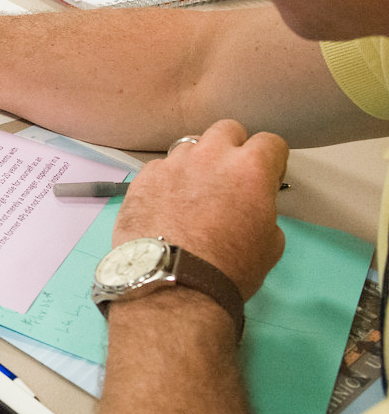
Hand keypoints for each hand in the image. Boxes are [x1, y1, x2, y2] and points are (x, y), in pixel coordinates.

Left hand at [113, 119, 288, 298]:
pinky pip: (159, 168)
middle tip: (229, 176)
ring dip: (195, 162)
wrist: (173, 283)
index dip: (271, 161)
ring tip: (192, 191)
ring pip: (188, 147)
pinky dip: (166, 180)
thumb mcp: (271, 242)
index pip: (270, 142)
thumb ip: (264, 208)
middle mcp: (210, 155)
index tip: (265, 178)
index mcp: (250, 167)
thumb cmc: (230, 267)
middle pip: (226, 130)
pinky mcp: (142, 177)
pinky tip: (165, 204)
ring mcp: (171, 163)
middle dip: (232, 148)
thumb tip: (251, 205)